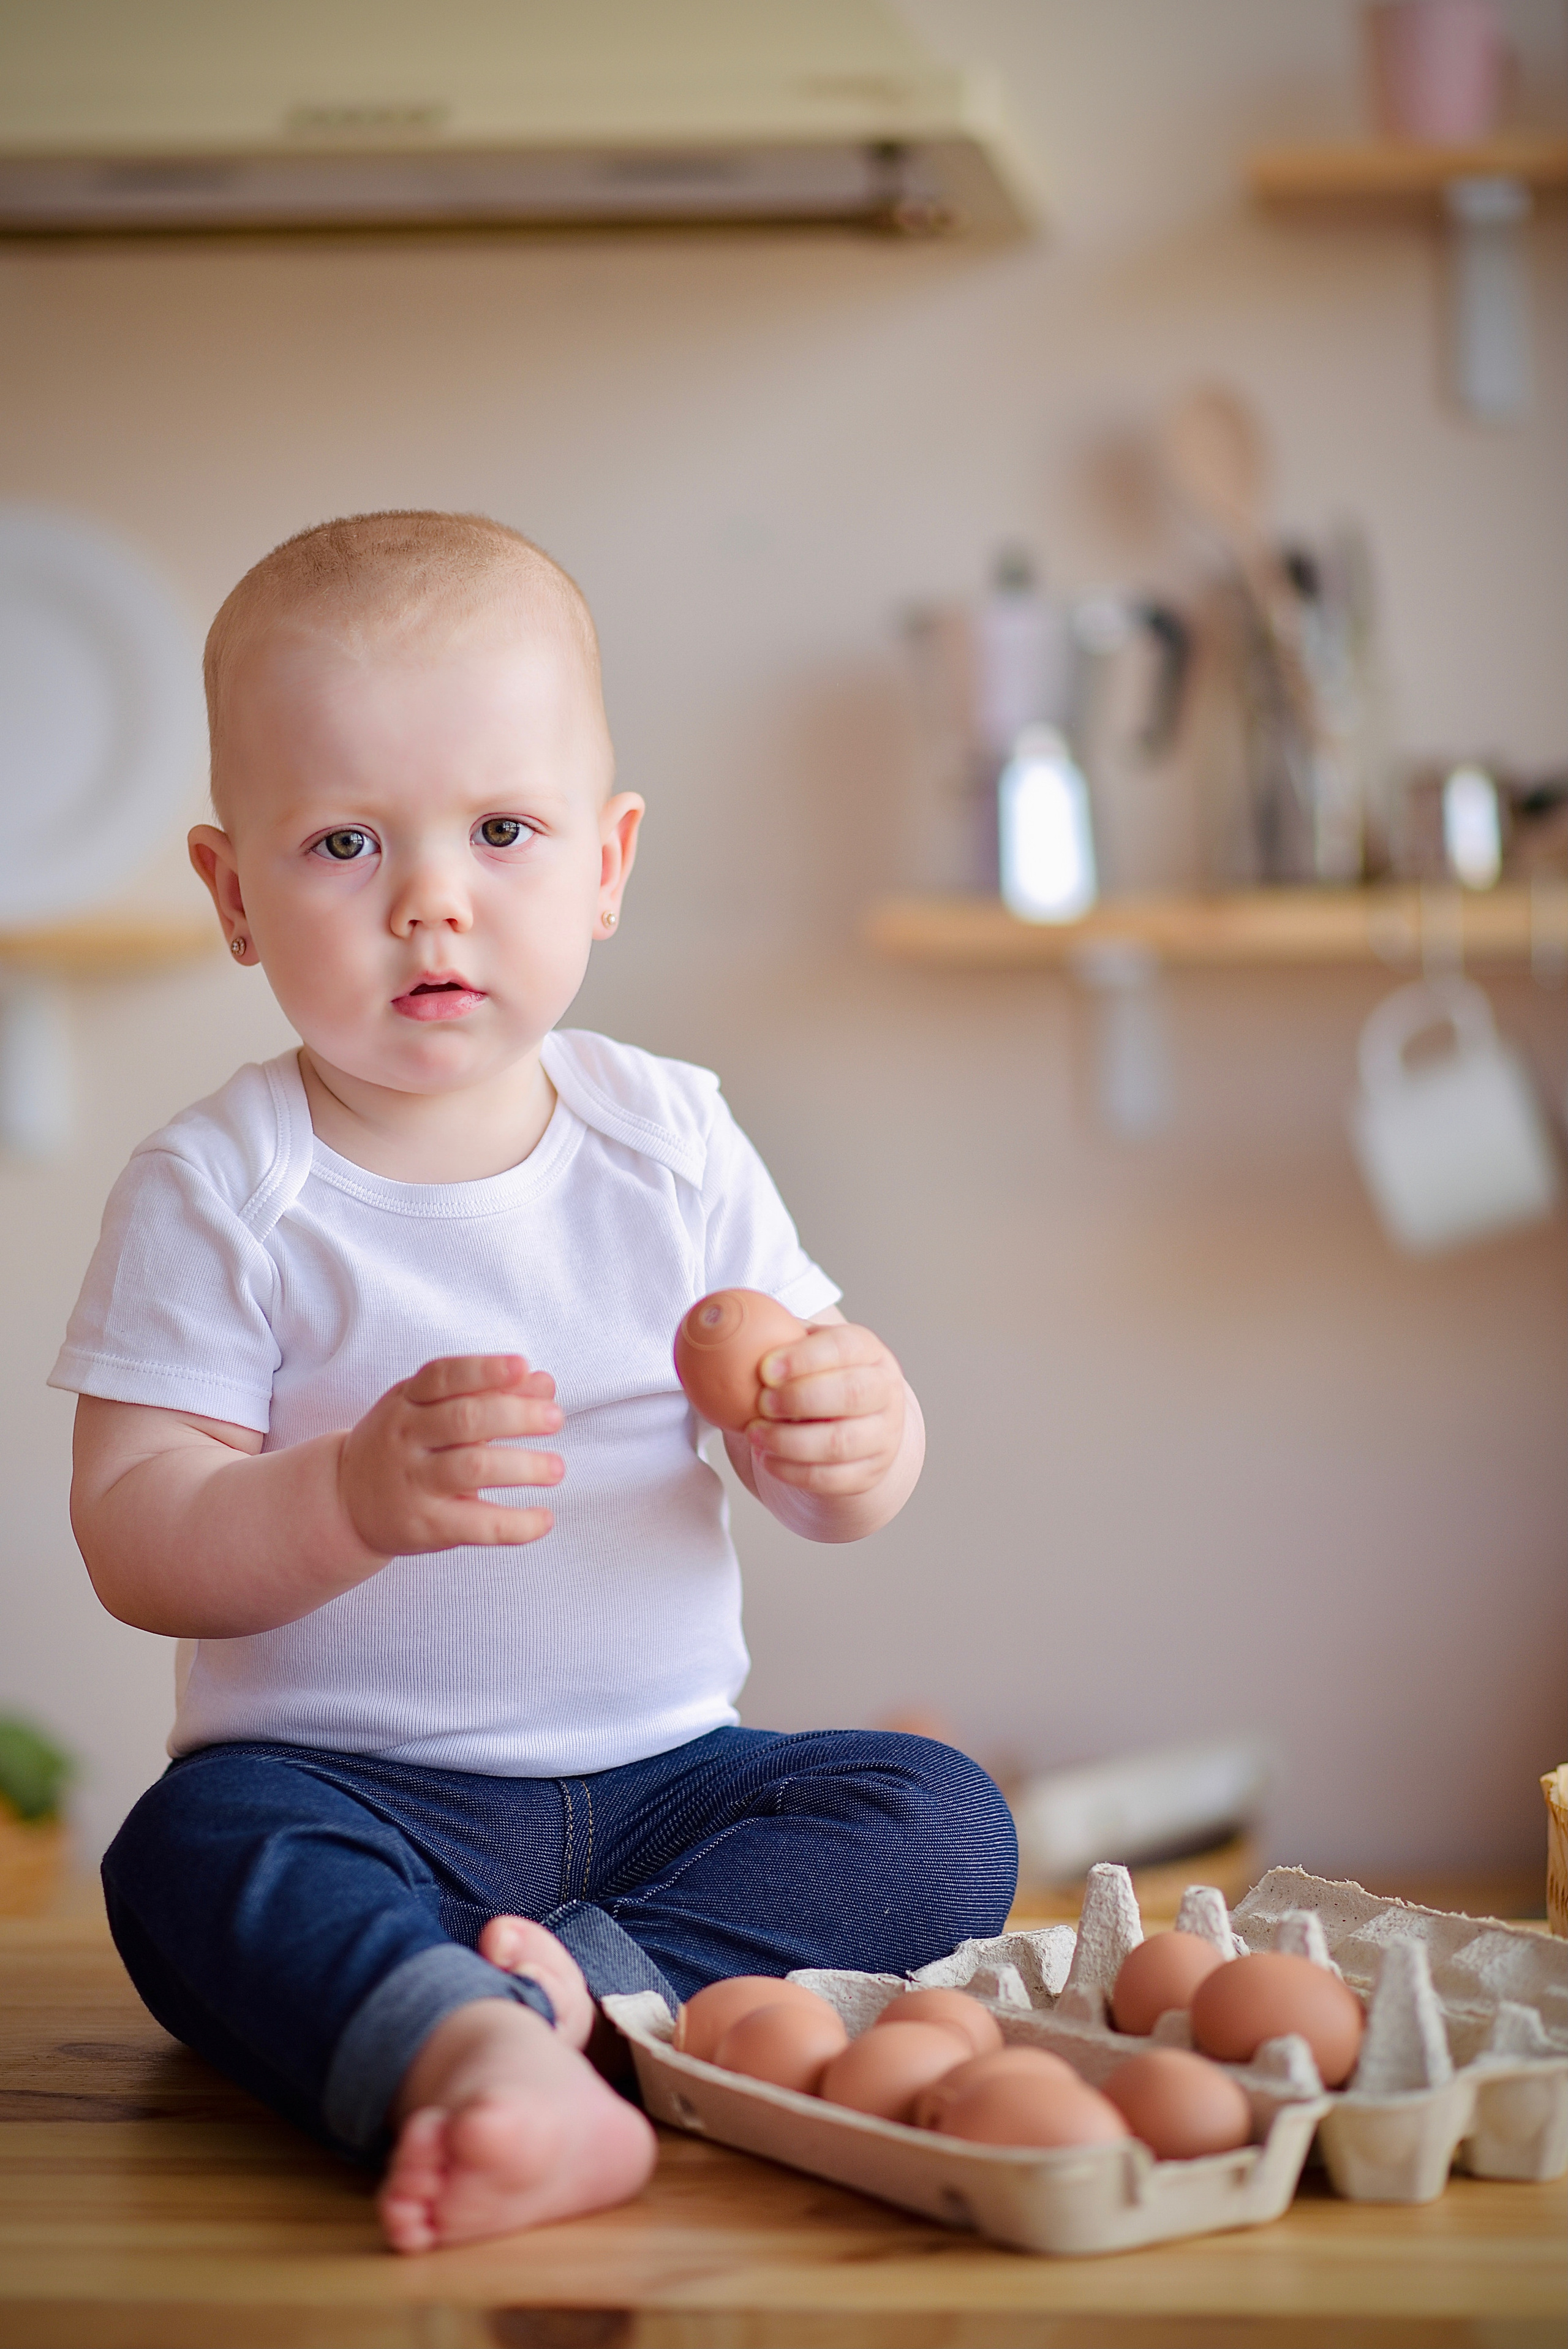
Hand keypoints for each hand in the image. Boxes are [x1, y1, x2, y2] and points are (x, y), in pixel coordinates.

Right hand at [339, 1356, 562, 1556]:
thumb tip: (543, 1383)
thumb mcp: (430, 1409)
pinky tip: (543, 1519)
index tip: (522, 1366)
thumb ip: (487, 1394)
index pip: (444, 1376)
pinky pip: (477, 1525)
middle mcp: (407, 1437)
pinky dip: (516, 1524)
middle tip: (555, 1418)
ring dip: (523, 1467)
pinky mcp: (426, 1526)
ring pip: (473, 1469)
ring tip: (556, 1468)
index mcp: (408, 1400)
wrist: (345, 1501)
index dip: (484, 1369)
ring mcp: (414, 1483)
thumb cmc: (404, 1445)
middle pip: (465, 1419)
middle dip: (517, 1416)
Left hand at [746, 1321, 906, 1499]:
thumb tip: (716, 1318)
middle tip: (762, 1404)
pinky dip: (794, 1472)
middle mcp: (884, 1391)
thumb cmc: (813, 1380)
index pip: (845, 1347)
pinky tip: (767, 1460)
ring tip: (756, 1434)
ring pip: (840, 1442)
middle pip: (852, 1394)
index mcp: (867, 1351)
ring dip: (790, 1441)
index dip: (805, 1358)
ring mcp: (882, 1436)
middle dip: (800, 1398)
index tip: (765, 1369)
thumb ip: (771, 1337)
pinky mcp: (869, 1474)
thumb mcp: (801, 1353)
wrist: (851, 1431)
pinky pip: (832, 1479)